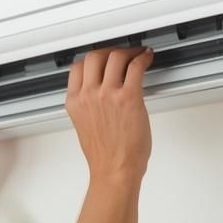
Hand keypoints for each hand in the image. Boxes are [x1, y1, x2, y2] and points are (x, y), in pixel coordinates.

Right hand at [65, 46, 152, 181]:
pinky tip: (147, 58)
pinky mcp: (129, 97)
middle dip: (110, 51)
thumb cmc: (104, 156)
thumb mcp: (84, 125)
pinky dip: (143, 58)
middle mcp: (89, 95)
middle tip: (122, 53)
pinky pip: (136, 67)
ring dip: (128, 51)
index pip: (78, 67)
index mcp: (76, 102)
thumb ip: (87, 105)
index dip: (93, 58)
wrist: (114, 171)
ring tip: (137, 54)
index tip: (103, 57)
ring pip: (115, 56)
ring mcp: (108, 94)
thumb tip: (98, 92)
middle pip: (96, 56)